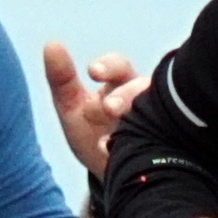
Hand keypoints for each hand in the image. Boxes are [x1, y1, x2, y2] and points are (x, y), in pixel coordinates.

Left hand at [43, 41, 149, 175]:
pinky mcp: (165, 142)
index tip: (93, 72)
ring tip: (115, 138)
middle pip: (141, 86)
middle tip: (109, 109)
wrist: (109, 173)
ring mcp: (156, 120)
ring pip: (155, 111)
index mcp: (120, 83)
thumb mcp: (72, 107)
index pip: (118, 66)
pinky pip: (162, 139)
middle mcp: (143, 98)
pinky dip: (144, 146)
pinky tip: (120, 156)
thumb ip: (61, 79)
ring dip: (137, 120)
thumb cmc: (91, 132)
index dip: (108, 66)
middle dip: (125, 96)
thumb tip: (51, 44)